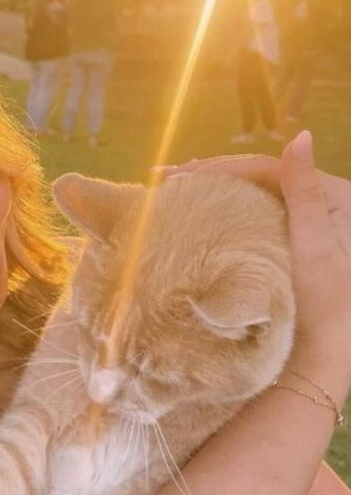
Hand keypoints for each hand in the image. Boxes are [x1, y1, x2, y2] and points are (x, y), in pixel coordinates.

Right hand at [157, 132, 350, 401]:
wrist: (315, 360)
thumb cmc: (322, 308)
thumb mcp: (314, 248)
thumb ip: (305, 193)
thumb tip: (300, 135)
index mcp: (334, 198)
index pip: (267, 171)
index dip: (220, 168)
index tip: (177, 175)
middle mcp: (315, 209)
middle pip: (253, 181)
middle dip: (207, 176)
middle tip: (161, 179)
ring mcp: (293, 230)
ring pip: (245, 199)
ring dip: (208, 193)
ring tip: (168, 191)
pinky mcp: (277, 249)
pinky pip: (243, 219)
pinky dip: (214, 215)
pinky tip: (190, 215)